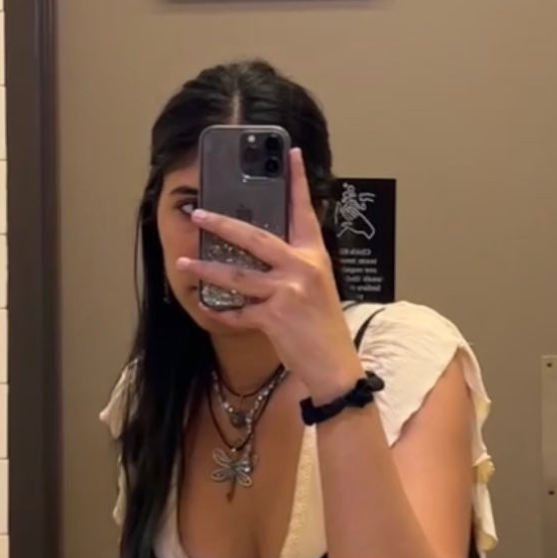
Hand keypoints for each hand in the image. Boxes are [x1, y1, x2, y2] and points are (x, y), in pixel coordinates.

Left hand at [178, 150, 363, 402]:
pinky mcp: (274, 317)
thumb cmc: (325, 328)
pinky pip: (239, 312)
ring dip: (206, 270)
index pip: (304, 211)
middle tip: (199, 214)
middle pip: (255, 237)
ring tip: (183, 264)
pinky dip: (222, 312)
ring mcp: (287, 292)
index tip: (289, 153)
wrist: (335, 365)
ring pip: (237, 274)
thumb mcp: (318, 287)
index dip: (297, 181)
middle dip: (222, 225)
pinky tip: (208, 307)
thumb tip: (264, 253)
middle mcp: (302, 268)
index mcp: (315, 256)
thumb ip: (295, 266)